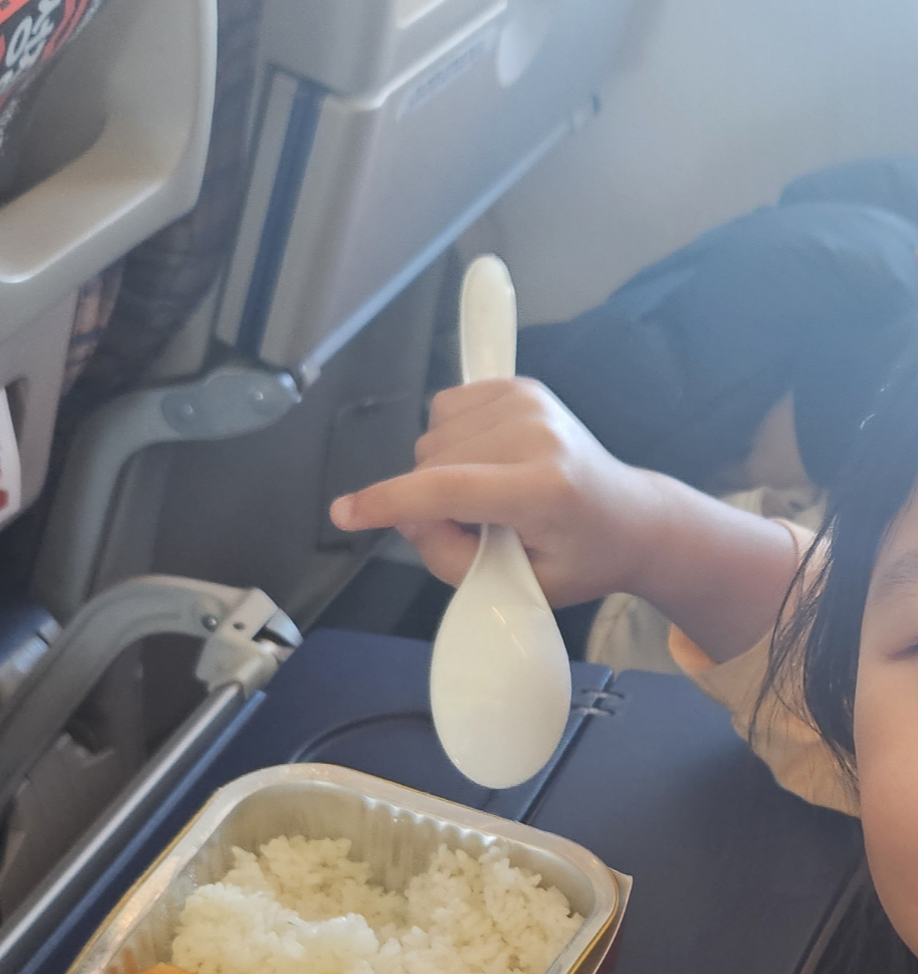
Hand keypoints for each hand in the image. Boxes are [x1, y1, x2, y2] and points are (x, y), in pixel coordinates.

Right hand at [328, 378, 658, 607]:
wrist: (629, 516)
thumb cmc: (575, 560)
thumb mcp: (517, 587)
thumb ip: (450, 557)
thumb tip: (405, 516)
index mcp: (544, 490)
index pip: (448, 489)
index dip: (389, 502)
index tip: (344, 514)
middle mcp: (537, 435)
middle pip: (432, 463)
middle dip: (429, 500)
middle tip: (476, 527)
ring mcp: (529, 402)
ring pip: (432, 436)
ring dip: (439, 470)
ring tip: (485, 494)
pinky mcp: (521, 386)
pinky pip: (444, 409)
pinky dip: (449, 440)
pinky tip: (483, 461)